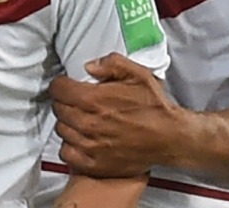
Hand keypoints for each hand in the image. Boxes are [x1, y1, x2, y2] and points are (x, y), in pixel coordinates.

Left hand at [51, 53, 184, 177]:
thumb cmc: (155, 107)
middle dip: (64, 101)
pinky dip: (70, 145)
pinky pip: (66, 152)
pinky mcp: (94, 164)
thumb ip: (112, 64)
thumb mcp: (138, 74)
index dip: (61, 84)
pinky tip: (81, 139)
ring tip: (81, 119)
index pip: (59, 89)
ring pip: (61, 130)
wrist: (170, 138)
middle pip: (58, 109)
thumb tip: (90, 67)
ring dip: (68, 122)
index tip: (67, 85)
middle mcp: (88, 123)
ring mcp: (90, 145)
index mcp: (95, 99)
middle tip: (76, 101)